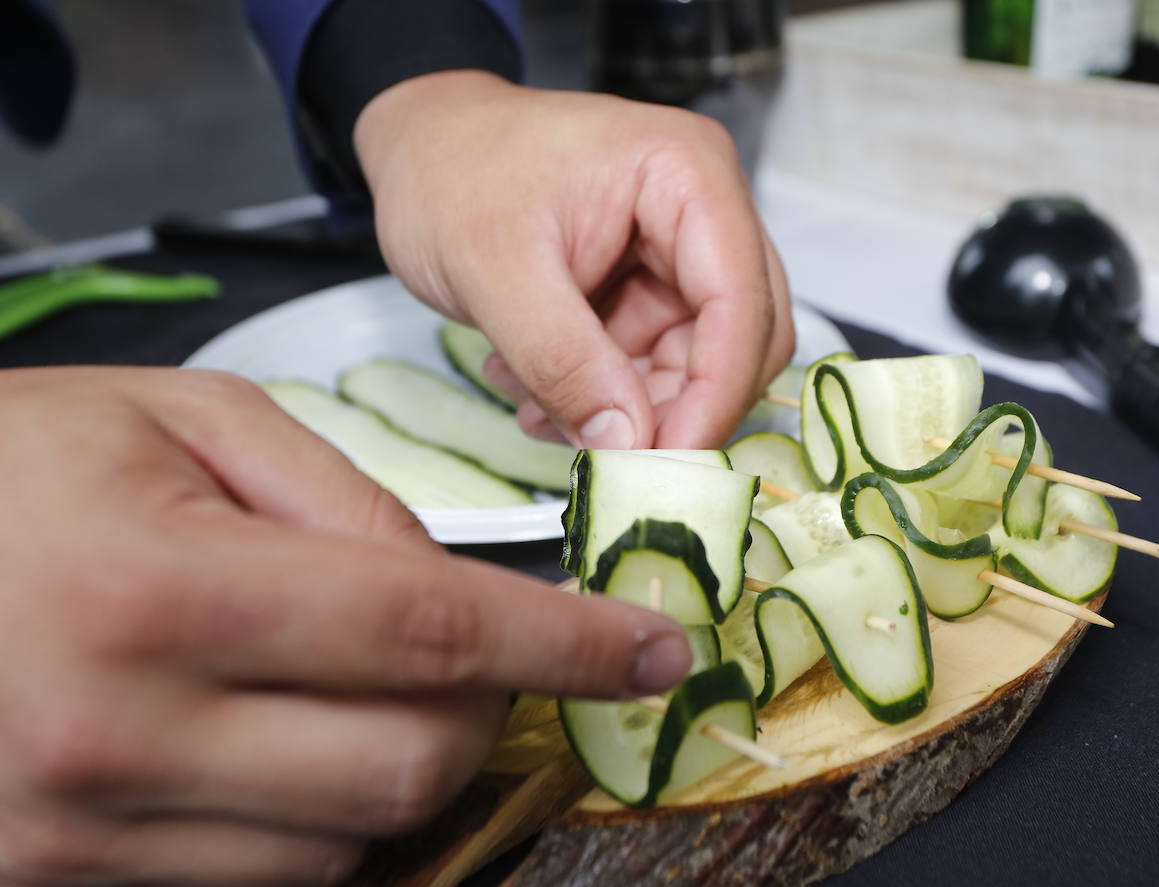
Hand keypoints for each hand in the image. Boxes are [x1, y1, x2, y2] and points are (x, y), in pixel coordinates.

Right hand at [0, 367, 690, 886]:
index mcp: (161, 591)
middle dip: (484, 709)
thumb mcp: (188, 421)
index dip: (569, 642)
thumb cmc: (19, 462)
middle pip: (411, 761)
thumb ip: (347, 502)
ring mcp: (86, 837)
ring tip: (338, 681)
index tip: (656, 648)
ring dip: (394, 762)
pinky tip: (273, 743)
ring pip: (351, 838)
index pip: (430, 630)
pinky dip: (313, 818)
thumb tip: (462, 596)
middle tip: (478, 651)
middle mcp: (123, 734)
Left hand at [354, 71, 794, 449]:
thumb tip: (627, 448)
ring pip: (697, 366)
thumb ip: (562, 361)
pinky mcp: (651, 288)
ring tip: (535, 408)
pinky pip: (654, 367)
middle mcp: (705, 211)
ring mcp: (680, 253)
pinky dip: (603, 397)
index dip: (715, 395)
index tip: (667, 466)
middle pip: (741, 340)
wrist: (417, 147)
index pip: (741, 302)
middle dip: (674, 409)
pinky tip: (535, 393)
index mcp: (687, 175)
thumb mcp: (492, 270)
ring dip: (626, 410)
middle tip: (605, 458)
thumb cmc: (446, 170)